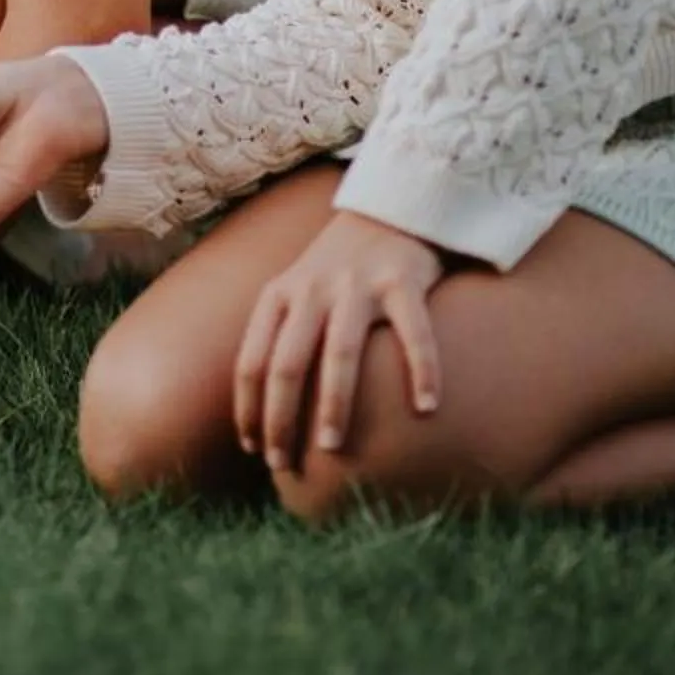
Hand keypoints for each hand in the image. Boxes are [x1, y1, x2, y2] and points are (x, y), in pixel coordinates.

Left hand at [235, 212, 445, 472]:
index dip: (248, 409)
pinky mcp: (403, 280)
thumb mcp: (295, 291)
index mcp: (279, 295)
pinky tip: (426, 408)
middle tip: (285, 466)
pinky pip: (413, 332)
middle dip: (281, 418)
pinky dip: (421, 370)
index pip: (251, 360)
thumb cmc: (338, 268)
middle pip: (286, 363)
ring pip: (339, 352)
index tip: (253, 450)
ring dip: (333, 404)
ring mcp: (357, 285)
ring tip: (332, 448)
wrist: (389, 208)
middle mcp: (312, 290)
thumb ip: (280, 336)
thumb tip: (265, 411)